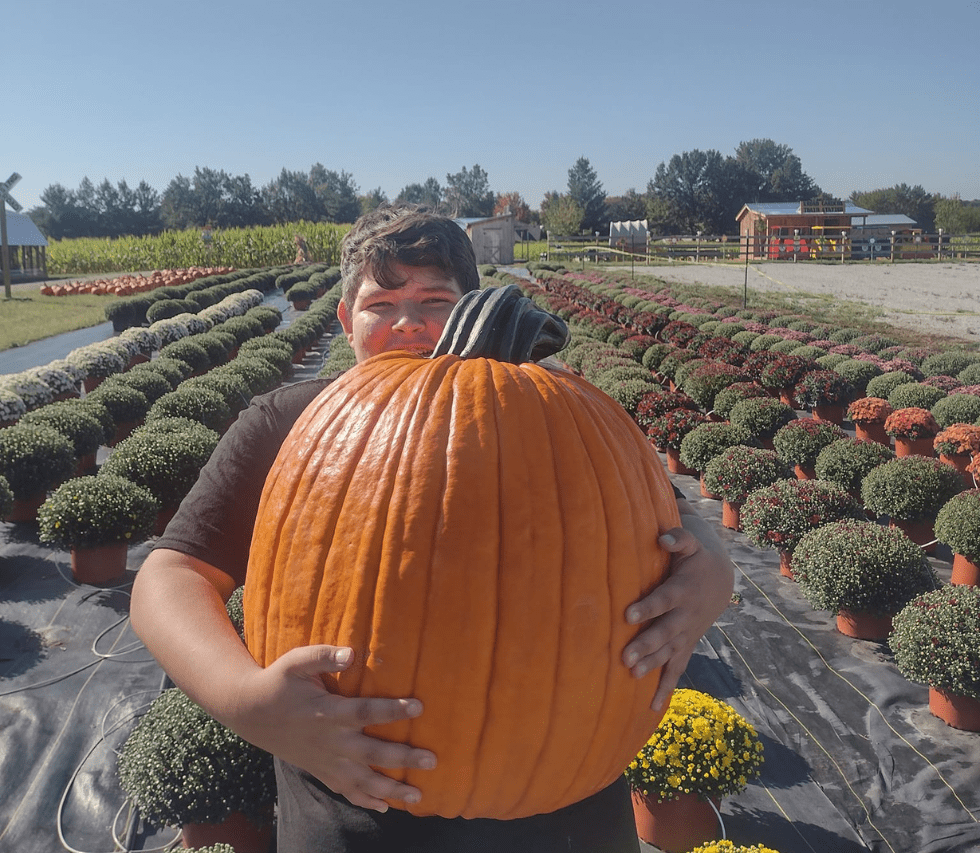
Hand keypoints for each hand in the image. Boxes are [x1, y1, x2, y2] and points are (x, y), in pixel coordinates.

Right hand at [229, 644, 437, 812]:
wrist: (250, 712)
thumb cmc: (279, 682)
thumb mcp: (296, 661)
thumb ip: (323, 656)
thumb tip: (352, 653)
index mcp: (328, 712)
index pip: (365, 712)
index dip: (392, 710)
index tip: (419, 706)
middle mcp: (330, 741)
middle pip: (371, 753)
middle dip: (403, 758)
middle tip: (432, 761)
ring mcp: (325, 760)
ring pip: (362, 780)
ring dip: (391, 789)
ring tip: (419, 796)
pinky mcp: (320, 770)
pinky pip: (344, 790)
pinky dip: (364, 800)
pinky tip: (385, 808)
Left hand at [622, 523, 733, 712]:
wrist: (720, 583)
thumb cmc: (696, 560)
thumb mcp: (692, 545)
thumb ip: (678, 538)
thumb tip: (662, 538)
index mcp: (682, 591)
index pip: (662, 601)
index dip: (647, 608)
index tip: (627, 615)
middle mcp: (685, 616)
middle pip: (664, 633)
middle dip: (646, 646)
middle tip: (625, 658)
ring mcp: (687, 634)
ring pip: (669, 653)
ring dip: (652, 666)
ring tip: (633, 676)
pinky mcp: (686, 646)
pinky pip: (677, 669)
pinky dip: (667, 688)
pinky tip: (653, 706)